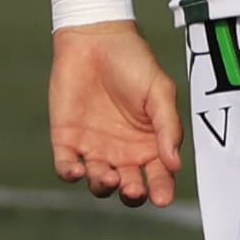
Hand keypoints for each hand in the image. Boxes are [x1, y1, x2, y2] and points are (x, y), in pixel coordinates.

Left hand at [49, 20, 179, 204]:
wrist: (95, 41)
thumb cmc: (135, 64)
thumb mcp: (159, 92)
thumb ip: (167, 126)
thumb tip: (174, 163)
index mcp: (151, 143)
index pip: (160, 175)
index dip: (162, 189)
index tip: (162, 198)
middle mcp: (124, 151)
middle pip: (129, 186)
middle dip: (132, 193)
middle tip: (133, 189)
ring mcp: (94, 147)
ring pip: (99, 182)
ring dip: (103, 186)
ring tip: (108, 177)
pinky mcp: (66, 140)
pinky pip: (67, 166)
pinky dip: (70, 173)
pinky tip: (77, 170)